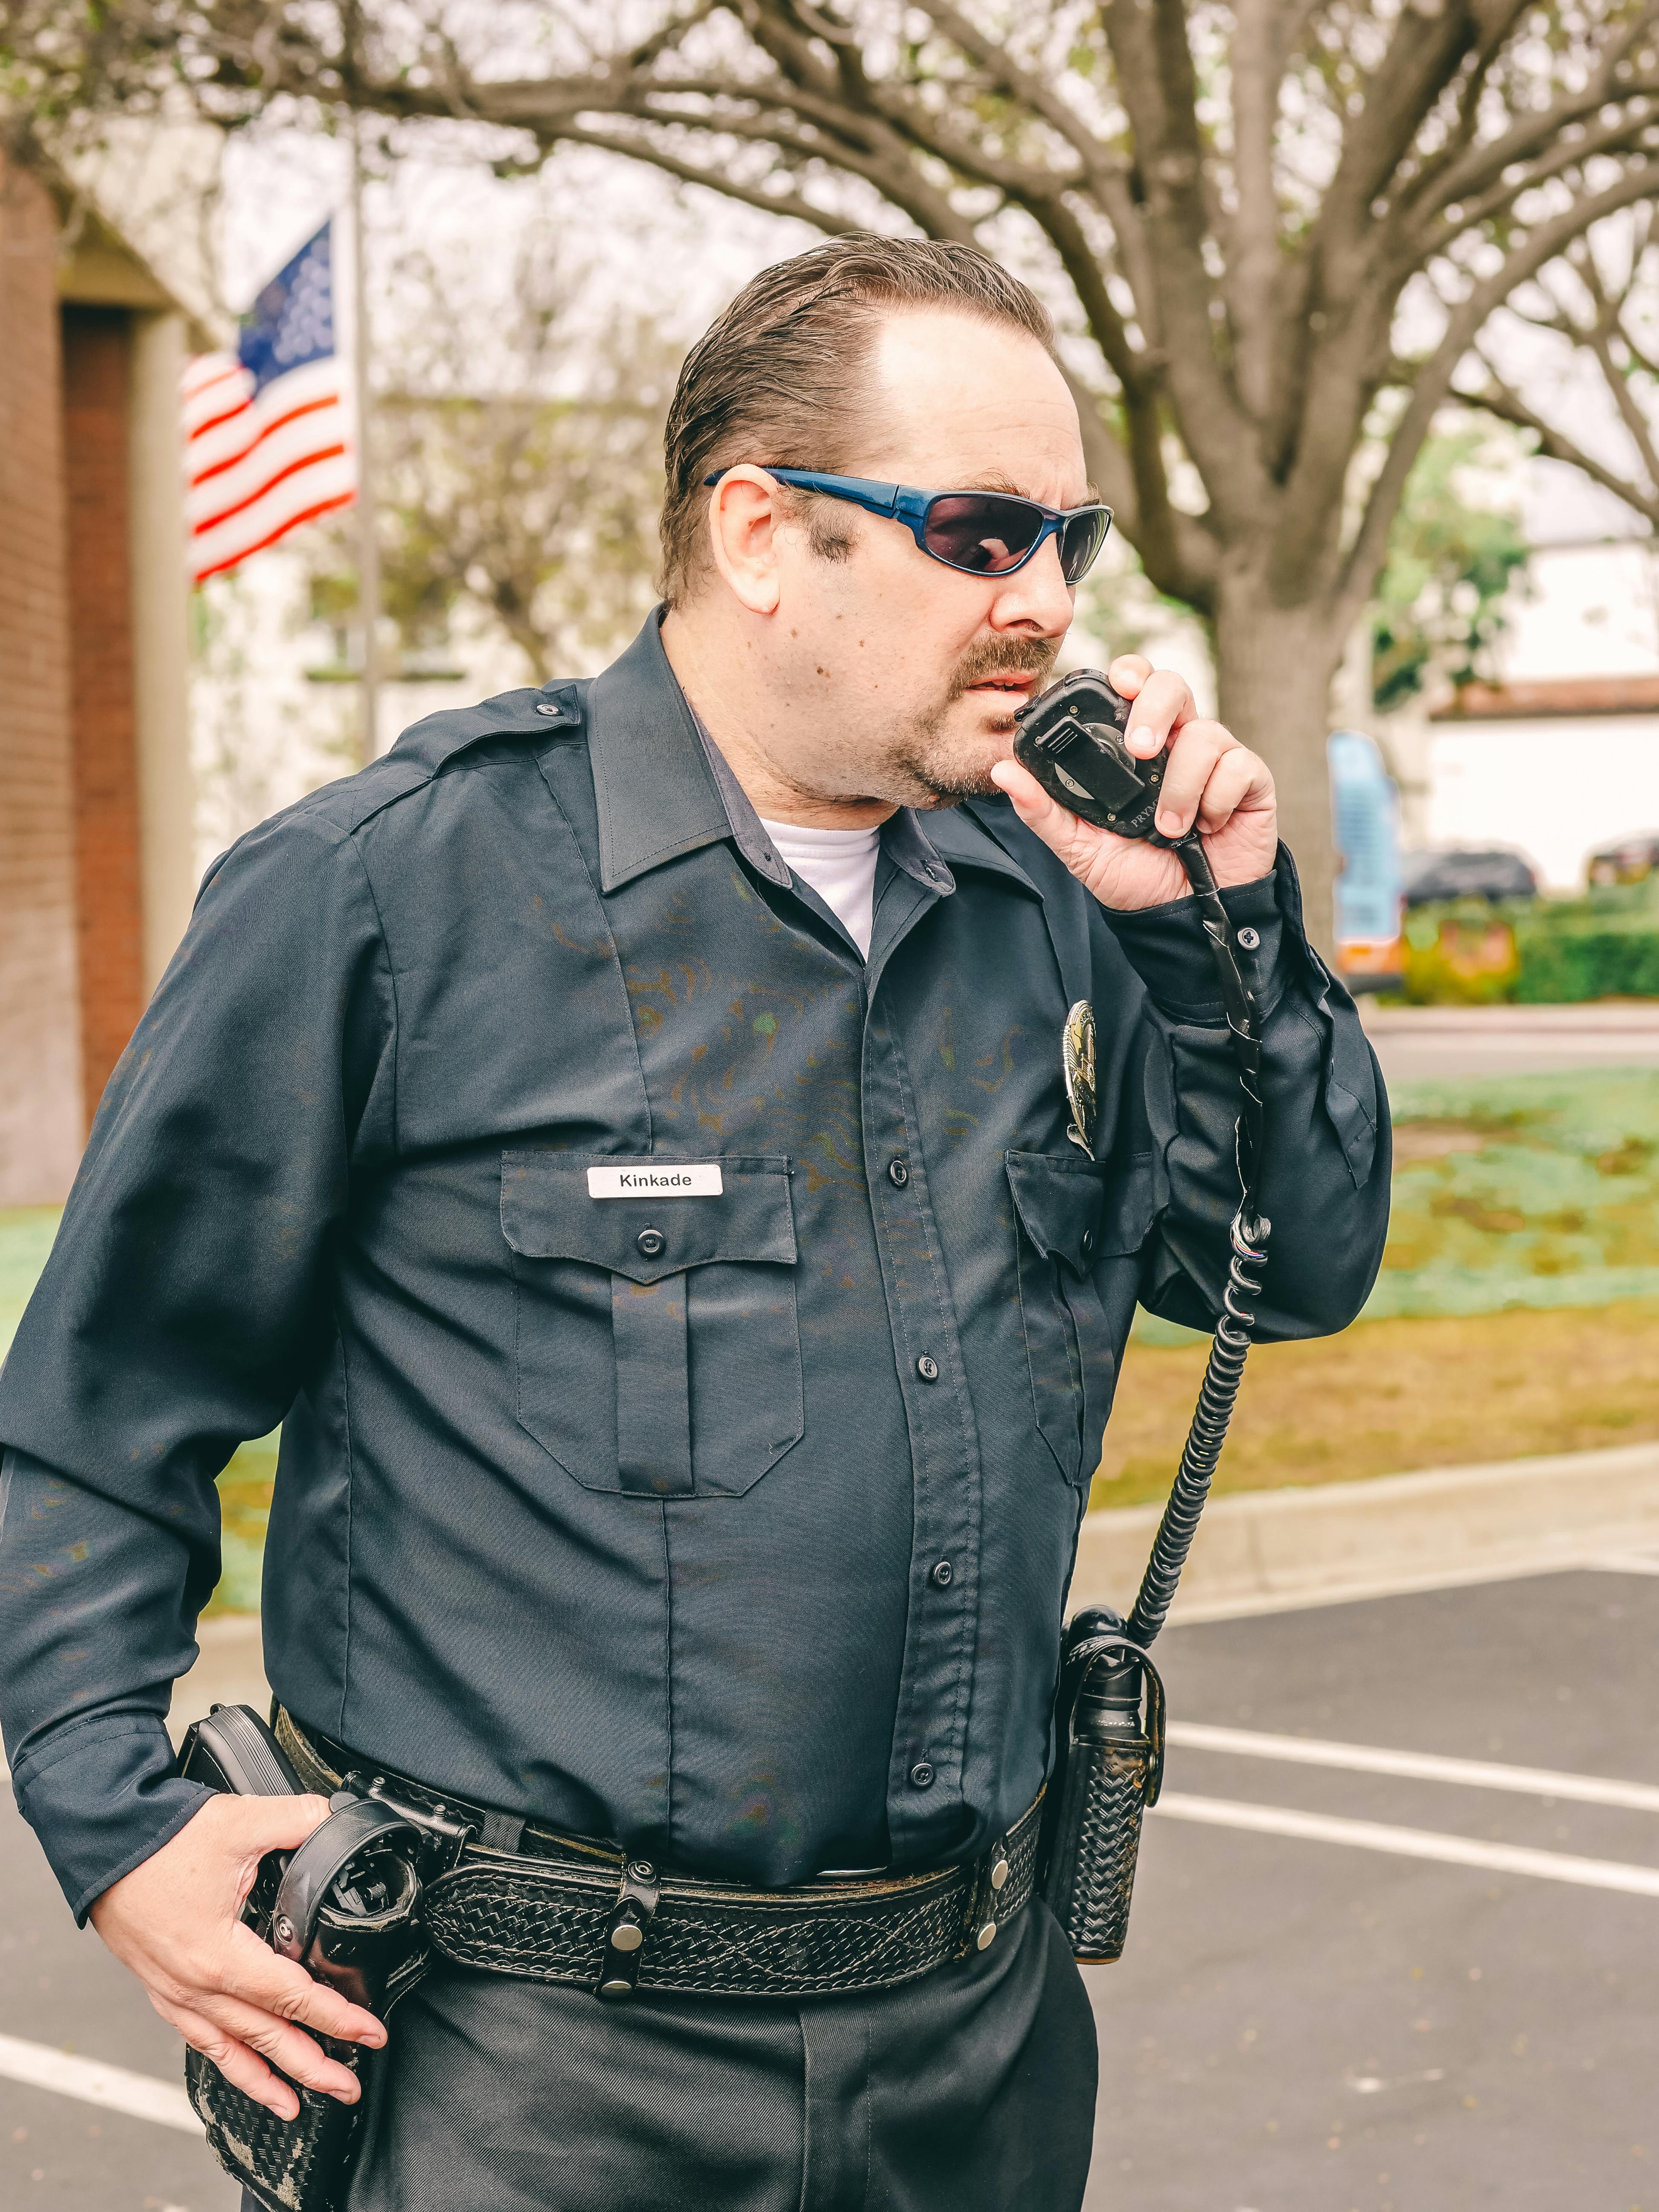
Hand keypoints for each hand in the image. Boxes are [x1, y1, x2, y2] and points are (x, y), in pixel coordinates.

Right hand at [89, 1792, 385, 2119]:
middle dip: (313, 2065)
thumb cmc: (159, 1840)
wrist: (104, 1844)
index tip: (368, 2033)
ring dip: (268, 2079)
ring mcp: (176, 1992)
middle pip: (265, 2037)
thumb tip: (338, 1819)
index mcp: (218, 1956)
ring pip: (230, 2049)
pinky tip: (244, 2072)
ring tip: (299, 2103)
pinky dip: (226, 2062)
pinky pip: (199, 2039)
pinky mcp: (162, 1987)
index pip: (291, 1997)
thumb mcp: (242, 1822)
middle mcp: (195, 1987)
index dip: (336, 2017)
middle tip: (348, 2084)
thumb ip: (299, 1820)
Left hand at [989, 655, 1277, 909]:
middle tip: (1140, 751)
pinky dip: (1216, 800)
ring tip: (1168, 828)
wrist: (1182, 914)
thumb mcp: (1079, 847)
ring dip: (1181, 785)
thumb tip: (1004, 771)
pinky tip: (1206, 827)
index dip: (1130, 672)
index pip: (1135, 685)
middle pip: (1173, 685)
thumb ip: (1043, 809)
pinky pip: (1238, 766)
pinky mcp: (1250, 780)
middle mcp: (1176, 741)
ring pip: (1205, 733)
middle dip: (1155, 708)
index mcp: (1135, 745)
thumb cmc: (1136, 874)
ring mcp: (1215, 758)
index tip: (1118, 685)